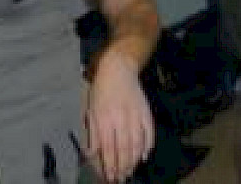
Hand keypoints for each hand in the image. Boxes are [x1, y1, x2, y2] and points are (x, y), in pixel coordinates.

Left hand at [85, 49, 154, 183]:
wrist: (119, 69)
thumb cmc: (101, 91)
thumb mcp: (91, 110)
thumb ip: (93, 134)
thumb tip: (93, 154)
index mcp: (105, 119)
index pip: (108, 148)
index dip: (110, 165)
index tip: (110, 177)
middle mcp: (121, 119)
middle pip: (123, 149)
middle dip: (122, 167)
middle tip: (121, 178)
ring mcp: (135, 115)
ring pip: (137, 143)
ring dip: (134, 160)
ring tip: (131, 171)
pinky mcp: (145, 111)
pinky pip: (149, 131)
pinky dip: (148, 145)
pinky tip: (144, 155)